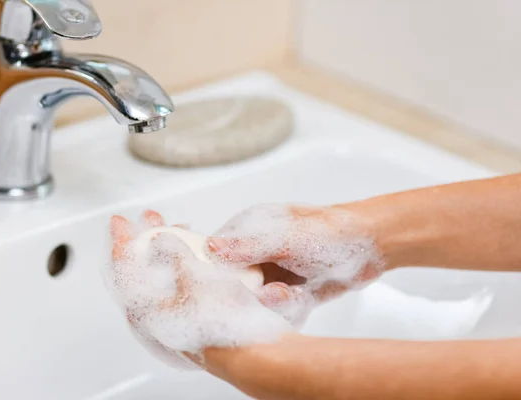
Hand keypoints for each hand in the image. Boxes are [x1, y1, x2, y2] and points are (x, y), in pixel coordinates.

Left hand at [104, 210, 292, 368]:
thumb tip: (158, 240)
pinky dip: (185, 263)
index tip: (120, 221)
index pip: (124, 268)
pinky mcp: (195, 316)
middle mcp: (156, 315)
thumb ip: (172, 254)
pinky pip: (182, 283)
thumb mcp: (193, 277)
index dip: (122, 240)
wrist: (250, 351)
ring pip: (164, 275)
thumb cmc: (220, 322)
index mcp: (146, 308)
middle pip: (142, 269)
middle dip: (146, 239)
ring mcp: (176, 316)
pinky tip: (197, 253)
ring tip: (179, 230)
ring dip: (168, 248)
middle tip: (150, 218)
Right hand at [207, 204, 384, 313]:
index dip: (220, 279)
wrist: (371, 247)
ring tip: (296, 293)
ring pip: (255, 305)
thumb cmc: (329, 232)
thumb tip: (209, 248)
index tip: (241, 288)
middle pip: (234, 289)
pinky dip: (289, 311)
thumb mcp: (286, 238)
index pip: (213, 260)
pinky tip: (304, 297)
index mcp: (245, 231)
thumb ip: (248, 245)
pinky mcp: (287, 294)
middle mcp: (253, 254)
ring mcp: (270, 275)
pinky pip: (275, 313)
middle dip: (256, 297)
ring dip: (277, 306)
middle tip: (280, 292)